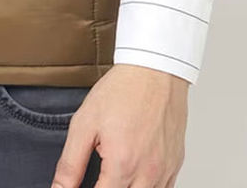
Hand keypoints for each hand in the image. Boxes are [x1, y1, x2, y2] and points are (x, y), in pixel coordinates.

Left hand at [51, 65, 188, 187]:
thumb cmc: (122, 91)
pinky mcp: (175, 165)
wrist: (155, 70)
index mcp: (122, 164)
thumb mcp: (84, 123)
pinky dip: (146, 187)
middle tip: (100, 175)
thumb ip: (70, 163)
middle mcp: (147, 173)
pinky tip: (134, 174)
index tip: (80, 186)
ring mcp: (164, 171)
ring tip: (114, 173)